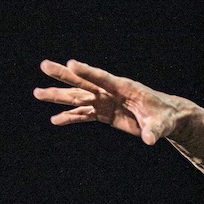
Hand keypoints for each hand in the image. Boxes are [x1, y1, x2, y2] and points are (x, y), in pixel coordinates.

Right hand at [33, 59, 180, 144]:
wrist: (166, 119)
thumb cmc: (166, 117)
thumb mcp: (162, 124)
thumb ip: (153, 130)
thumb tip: (149, 140)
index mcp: (125, 88)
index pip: (103, 78)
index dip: (87, 71)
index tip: (70, 63)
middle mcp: (111, 92)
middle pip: (84, 82)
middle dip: (64, 75)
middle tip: (44, 65)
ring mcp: (106, 102)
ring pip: (78, 98)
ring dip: (59, 96)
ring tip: (37, 93)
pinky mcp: (104, 114)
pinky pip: (84, 115)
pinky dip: (70, 117)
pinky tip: (55, 120)